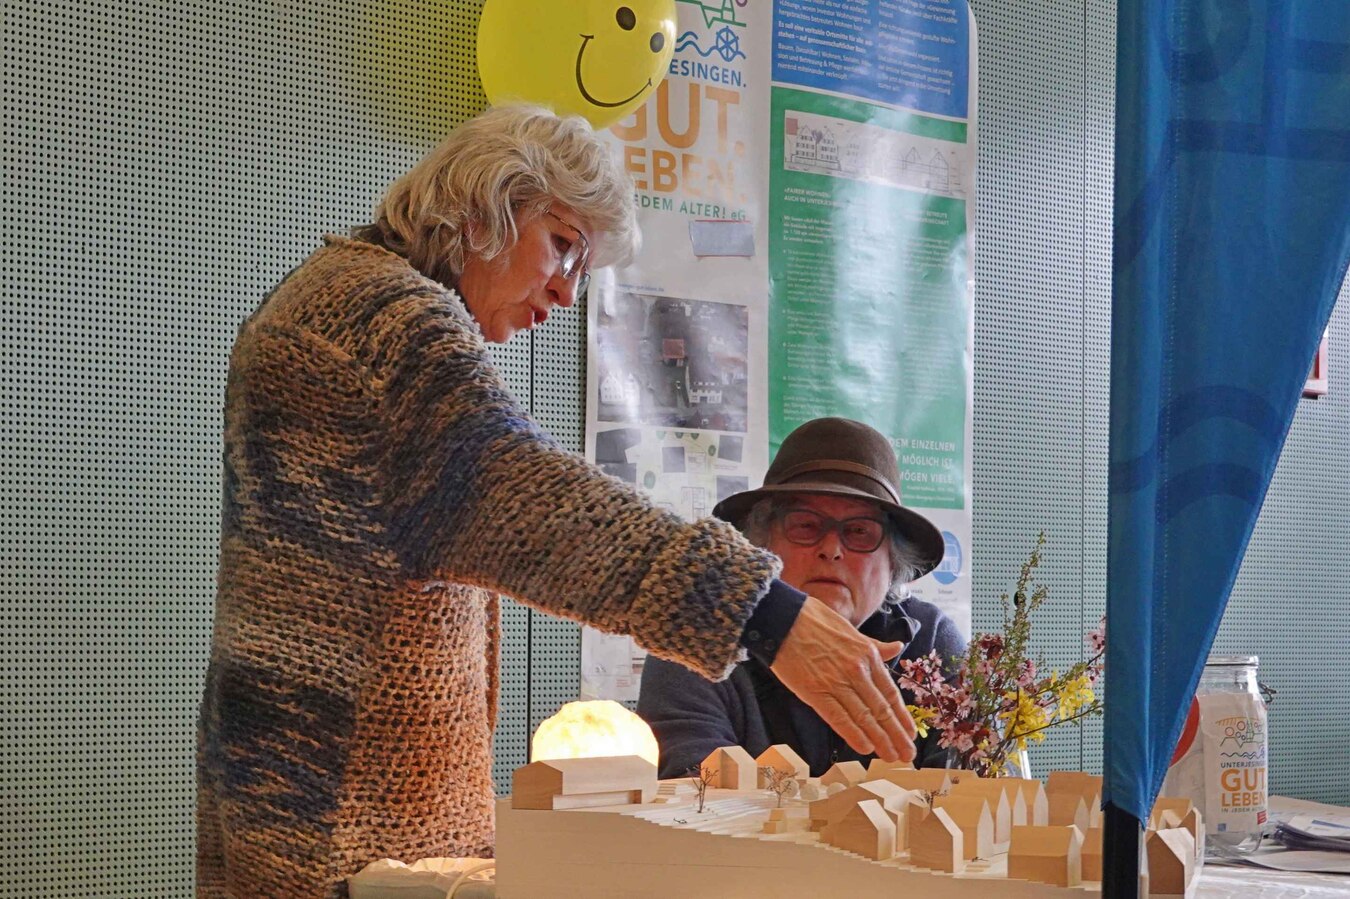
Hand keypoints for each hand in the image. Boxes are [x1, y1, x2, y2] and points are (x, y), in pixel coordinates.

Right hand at [770, 595, 916, 761]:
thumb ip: (875, 645)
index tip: (911, 732)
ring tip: (892, 756)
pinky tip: (866, 748)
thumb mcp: (852, 630)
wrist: (783, 619)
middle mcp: (857, 671)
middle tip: (908, 754)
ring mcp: (837, 683)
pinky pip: (839, 718)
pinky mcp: (815, 692)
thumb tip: (897, 647)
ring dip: (880, 740)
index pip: (890, 693)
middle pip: (881, 709)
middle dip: (896, 735)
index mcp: (868, 655)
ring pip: (864, 717)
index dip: (902, 716)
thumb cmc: (815, 621)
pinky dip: (854, 735)